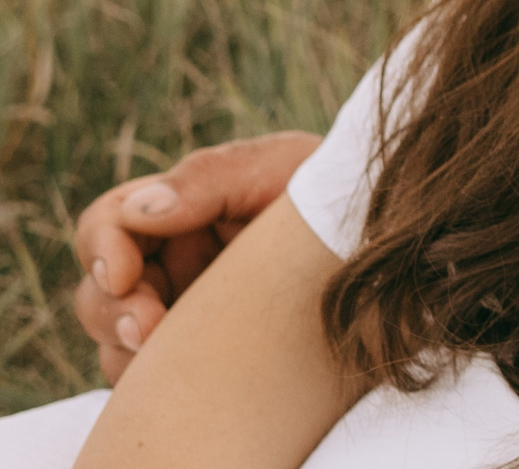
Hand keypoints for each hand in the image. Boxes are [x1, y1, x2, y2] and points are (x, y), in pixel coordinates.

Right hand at [72, 130, 322, 380]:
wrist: (390, 243)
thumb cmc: (334, 193)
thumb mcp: (282, 167)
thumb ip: (209, 179)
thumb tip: (139, 211)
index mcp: (181, 207)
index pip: (107, 222)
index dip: (102, 248)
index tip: (123, 276)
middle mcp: (173, 261)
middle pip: (99, 291)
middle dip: (113, 311)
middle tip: (148, 332)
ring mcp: (185, 311)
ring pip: (117, 341)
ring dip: (128, 349)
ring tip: (166, 351)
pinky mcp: (204, 354)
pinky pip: (154, 380)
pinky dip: (157, 380)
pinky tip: (195, 375)